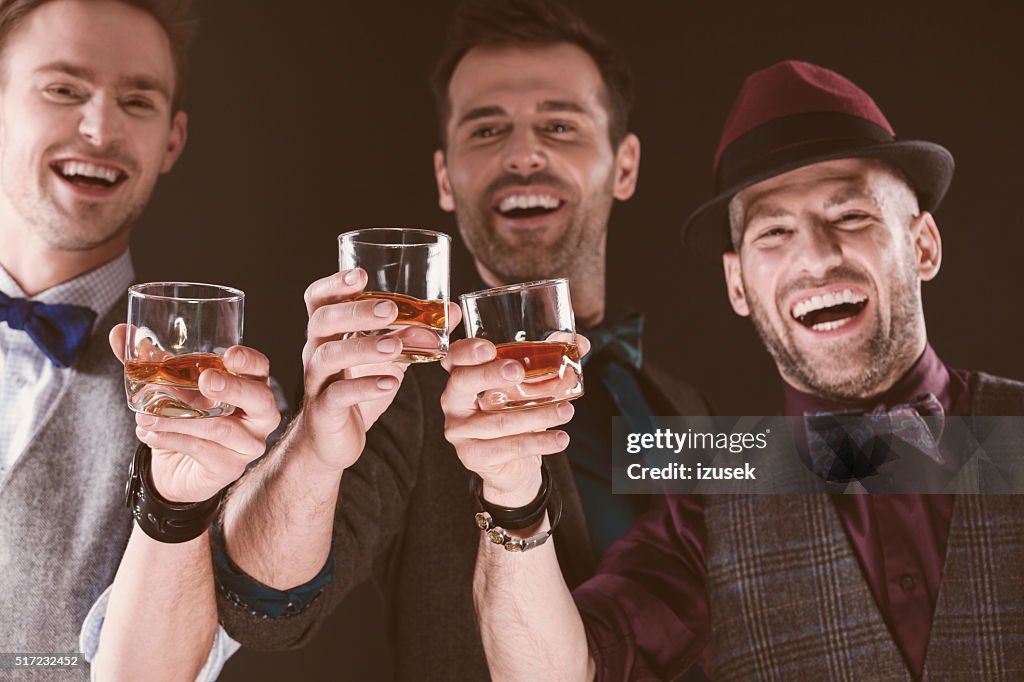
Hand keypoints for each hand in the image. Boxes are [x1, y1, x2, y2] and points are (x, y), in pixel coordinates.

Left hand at [109, 326, 280, 502]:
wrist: (176, 466)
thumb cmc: (184, 417)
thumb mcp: (168, 386)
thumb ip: (149, 361)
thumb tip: (119, 333)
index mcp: (249, 385)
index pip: (261, 369)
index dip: (250, 361)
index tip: (229, 354)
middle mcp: (258, 415)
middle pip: (260, 399)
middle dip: (233, 388)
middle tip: (206, 380)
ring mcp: (248, 444)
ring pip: (222, 428)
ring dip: (181, 420)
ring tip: (147, 415)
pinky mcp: (230, 467)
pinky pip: (202, 450)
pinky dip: (172, 439)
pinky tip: (150, 434)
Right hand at [291, 268, 460, 472]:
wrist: (332, 440)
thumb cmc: (357, 387)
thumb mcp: (388, 357)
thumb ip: (413, 333)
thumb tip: (451, 309)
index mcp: (328, 333)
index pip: (319, 299)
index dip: (334, 284)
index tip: (361, 275)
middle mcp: (316, 351)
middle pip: (322, 321)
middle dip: (355, 312)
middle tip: (389, 310)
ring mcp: (316, 380)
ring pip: (328, 356)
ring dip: (363, 348)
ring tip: (395, 347)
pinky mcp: (324, 410)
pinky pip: (338, 395)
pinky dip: (364, 387)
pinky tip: (390, 383)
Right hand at [440, 336, 588, 507]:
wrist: (513, 465)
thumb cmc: (516, 416)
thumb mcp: (530, 387)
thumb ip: (551, 362)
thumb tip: (581, 344)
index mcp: (463, 377)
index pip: (453, 358)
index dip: (466, 351)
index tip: (489, 348)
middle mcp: (453, 402)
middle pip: (463, 383)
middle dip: (490, 374)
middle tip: (519, 372)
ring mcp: (460, 431)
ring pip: (498, 420)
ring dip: (536, 415)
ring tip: (566, 411)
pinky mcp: (473, 456)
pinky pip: (508, 447)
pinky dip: (538, 442)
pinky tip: (560, 438)